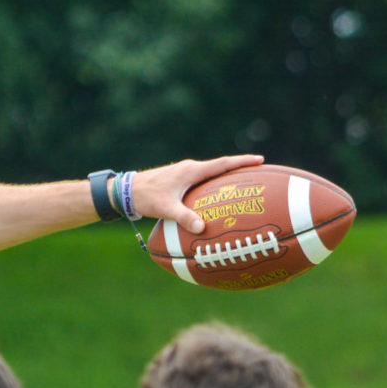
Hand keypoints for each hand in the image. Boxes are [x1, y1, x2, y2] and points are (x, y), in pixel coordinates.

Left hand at [132, 155, 264, 233]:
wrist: (126, 191)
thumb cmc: (146, 197)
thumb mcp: (166, 209)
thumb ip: (184, 217)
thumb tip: (202, 228)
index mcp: (191, 171)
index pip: (222, 164)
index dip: (242, 162)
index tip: (260, 159)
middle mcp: (189, 168)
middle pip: (220, 166)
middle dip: (239, 167)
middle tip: (259, 170)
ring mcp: (184, 173)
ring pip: (210, 172)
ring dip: (226, 175)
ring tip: (242, 182)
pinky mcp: (178, 179)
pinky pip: (201, 179)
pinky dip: (213, 183)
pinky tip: (216, 194)